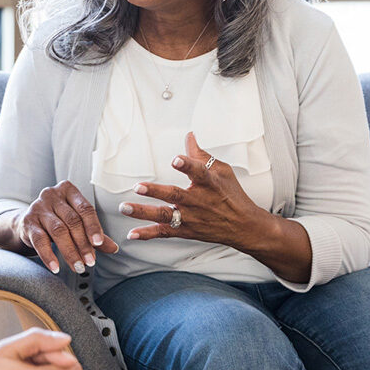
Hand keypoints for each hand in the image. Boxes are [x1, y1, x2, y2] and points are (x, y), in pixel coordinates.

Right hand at [15, 181, 118, 273]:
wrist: (28, 222)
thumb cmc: (58, 219)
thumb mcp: (77, 222)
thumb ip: (94, 234)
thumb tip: (113, 248)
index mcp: (68, 190)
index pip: (85, 208)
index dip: (93, 227)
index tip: (99, 243)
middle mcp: (52, 195)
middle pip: (72, 220)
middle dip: (83, 243)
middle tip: (90, 261)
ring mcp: (38, 207)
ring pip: (58, 231)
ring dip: (69, 251)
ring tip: (78, 267)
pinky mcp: (28, 222)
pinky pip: (40, 240)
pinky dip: (48, 256)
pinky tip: (56, 267)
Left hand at [119, 132, 269, 247]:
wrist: (244, 227)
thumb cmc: (231, 195)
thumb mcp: (222, 171)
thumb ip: (201, 155)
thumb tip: (189, 135)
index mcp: (209, 183)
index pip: (199, 172)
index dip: (187, 165)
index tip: (176, 159)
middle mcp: (198, 201)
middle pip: (175, 195)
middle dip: (156, 191)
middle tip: (139, 187)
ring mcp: (190, 218)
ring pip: (165, 215)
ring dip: (144, 212)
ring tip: (125, 207)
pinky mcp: (186, 230)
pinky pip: (164, 232)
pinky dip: (147, 234)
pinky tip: (131, 234)